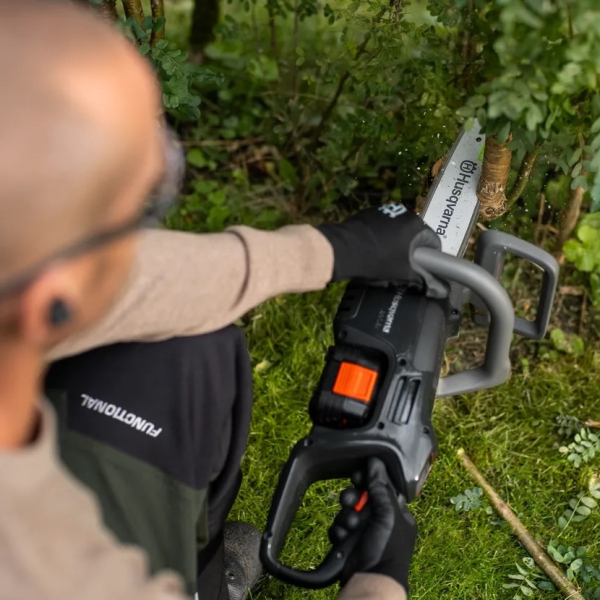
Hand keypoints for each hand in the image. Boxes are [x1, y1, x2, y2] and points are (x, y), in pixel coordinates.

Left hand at [317, 203, 447, 297]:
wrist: (342, 250)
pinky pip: (381, 227)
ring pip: (398, 231)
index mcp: (416, 225)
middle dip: (411, 251)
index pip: (433, 243)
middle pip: (415, 236)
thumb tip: (441, 290)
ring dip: (396, 243)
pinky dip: (381, 237)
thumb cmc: (377, 261)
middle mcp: (403, 213)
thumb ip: (424, 280)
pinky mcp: (368, 213)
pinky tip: (372, 249)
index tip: (422, 269)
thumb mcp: (403, 274)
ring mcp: (384, 210)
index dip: (430, 259)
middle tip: (402, 267)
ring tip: (385, 259)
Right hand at [328, 458, 416, 593]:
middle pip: (360, 496)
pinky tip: (344, 537)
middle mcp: (380, 520)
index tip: (358, 475)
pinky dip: (340, 531)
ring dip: (346, 517)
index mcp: (396, 512)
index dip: (368, 479)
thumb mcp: (387, 513)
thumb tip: (375, 461)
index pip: (380, 486)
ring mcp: (364, 531)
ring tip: (351, 526)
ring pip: (347, 511)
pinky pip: (339, 526)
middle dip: (352, 498)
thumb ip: (380, 486)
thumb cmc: (388, 547)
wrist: (372, 579)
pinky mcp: (349, 541)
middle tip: (349, 500)